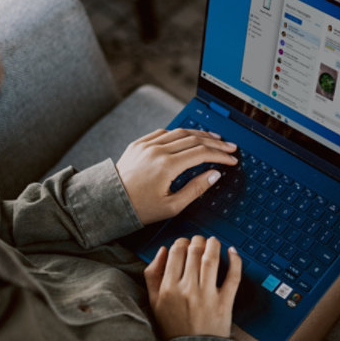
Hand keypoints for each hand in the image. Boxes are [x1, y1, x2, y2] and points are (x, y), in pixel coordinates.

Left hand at [116, 128, 237, 224]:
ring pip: (180, 132)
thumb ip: (196, 189)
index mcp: (167, 166)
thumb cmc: (139, 208)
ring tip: (214, 138)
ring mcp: (147, 145)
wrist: (108, 202)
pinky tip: (188, 136)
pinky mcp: (139, 144)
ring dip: (200, 134)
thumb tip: (214, 174)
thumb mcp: (172, 206)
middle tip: (229, 146)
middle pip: (194, 139)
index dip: (220, 155)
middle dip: (216, 142)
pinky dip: (179, 133)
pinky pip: (163, 132)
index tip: (231, 159)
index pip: (202, 153)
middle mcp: (157, 151)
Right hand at [144, 236, 241, 339]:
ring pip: (211, 260)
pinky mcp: (224, 302)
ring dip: (213, 245)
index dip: (181, 242)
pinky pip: (233, 276)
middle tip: (199, 240)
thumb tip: (162, 251)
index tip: (184, 243)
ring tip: (213, 241)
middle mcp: (187, 289)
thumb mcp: (154, 302)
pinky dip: (235, 261)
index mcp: (168, 288)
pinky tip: (232, 251)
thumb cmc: (173, 326)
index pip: (175, 253)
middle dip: (197, 241)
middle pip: (194, 252)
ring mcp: (207, 295)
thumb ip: (152, 275)